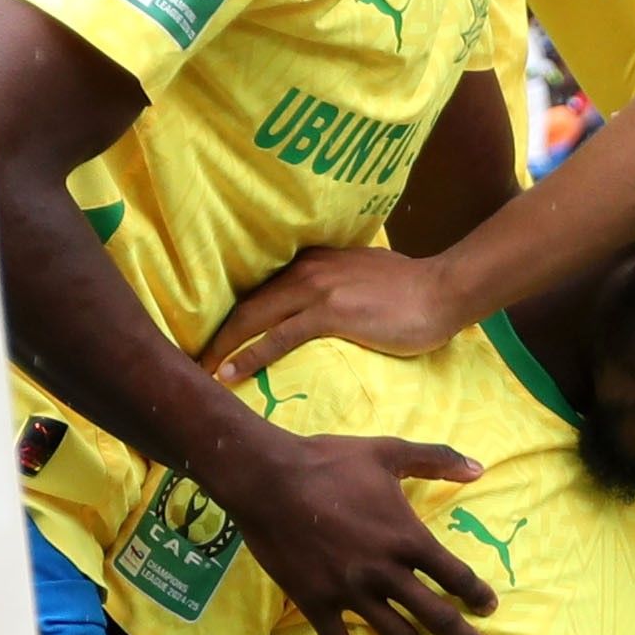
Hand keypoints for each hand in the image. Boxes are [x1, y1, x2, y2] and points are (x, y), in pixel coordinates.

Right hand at [191, 418, 497, 634]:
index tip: (488, 610)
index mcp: (407, 537)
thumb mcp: (389, 452)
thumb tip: (479, 468)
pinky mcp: (315, 602)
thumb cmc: (330, 462)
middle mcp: (385, 572)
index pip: (454, 575)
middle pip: (434, 615)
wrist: (268, 479)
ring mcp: (350, 591)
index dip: (476, 595)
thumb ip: (436, 459)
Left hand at [207, 246, 468, 382]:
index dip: (232, 315)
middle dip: (214, 333)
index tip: (210, 338)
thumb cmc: (413, 289)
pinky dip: (249, 355)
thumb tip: (327, 306)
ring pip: (254, 318)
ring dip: (222, 346)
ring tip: (198, 370)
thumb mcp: (364, 277)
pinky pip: (278, 337)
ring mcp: (317, 289)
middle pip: (247, 303)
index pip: (261, 289)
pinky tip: (229, 372)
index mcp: (312, 262)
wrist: (445, 289)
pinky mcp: (330, 312)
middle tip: (189, 359)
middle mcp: (306, 270)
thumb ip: (337, 285)